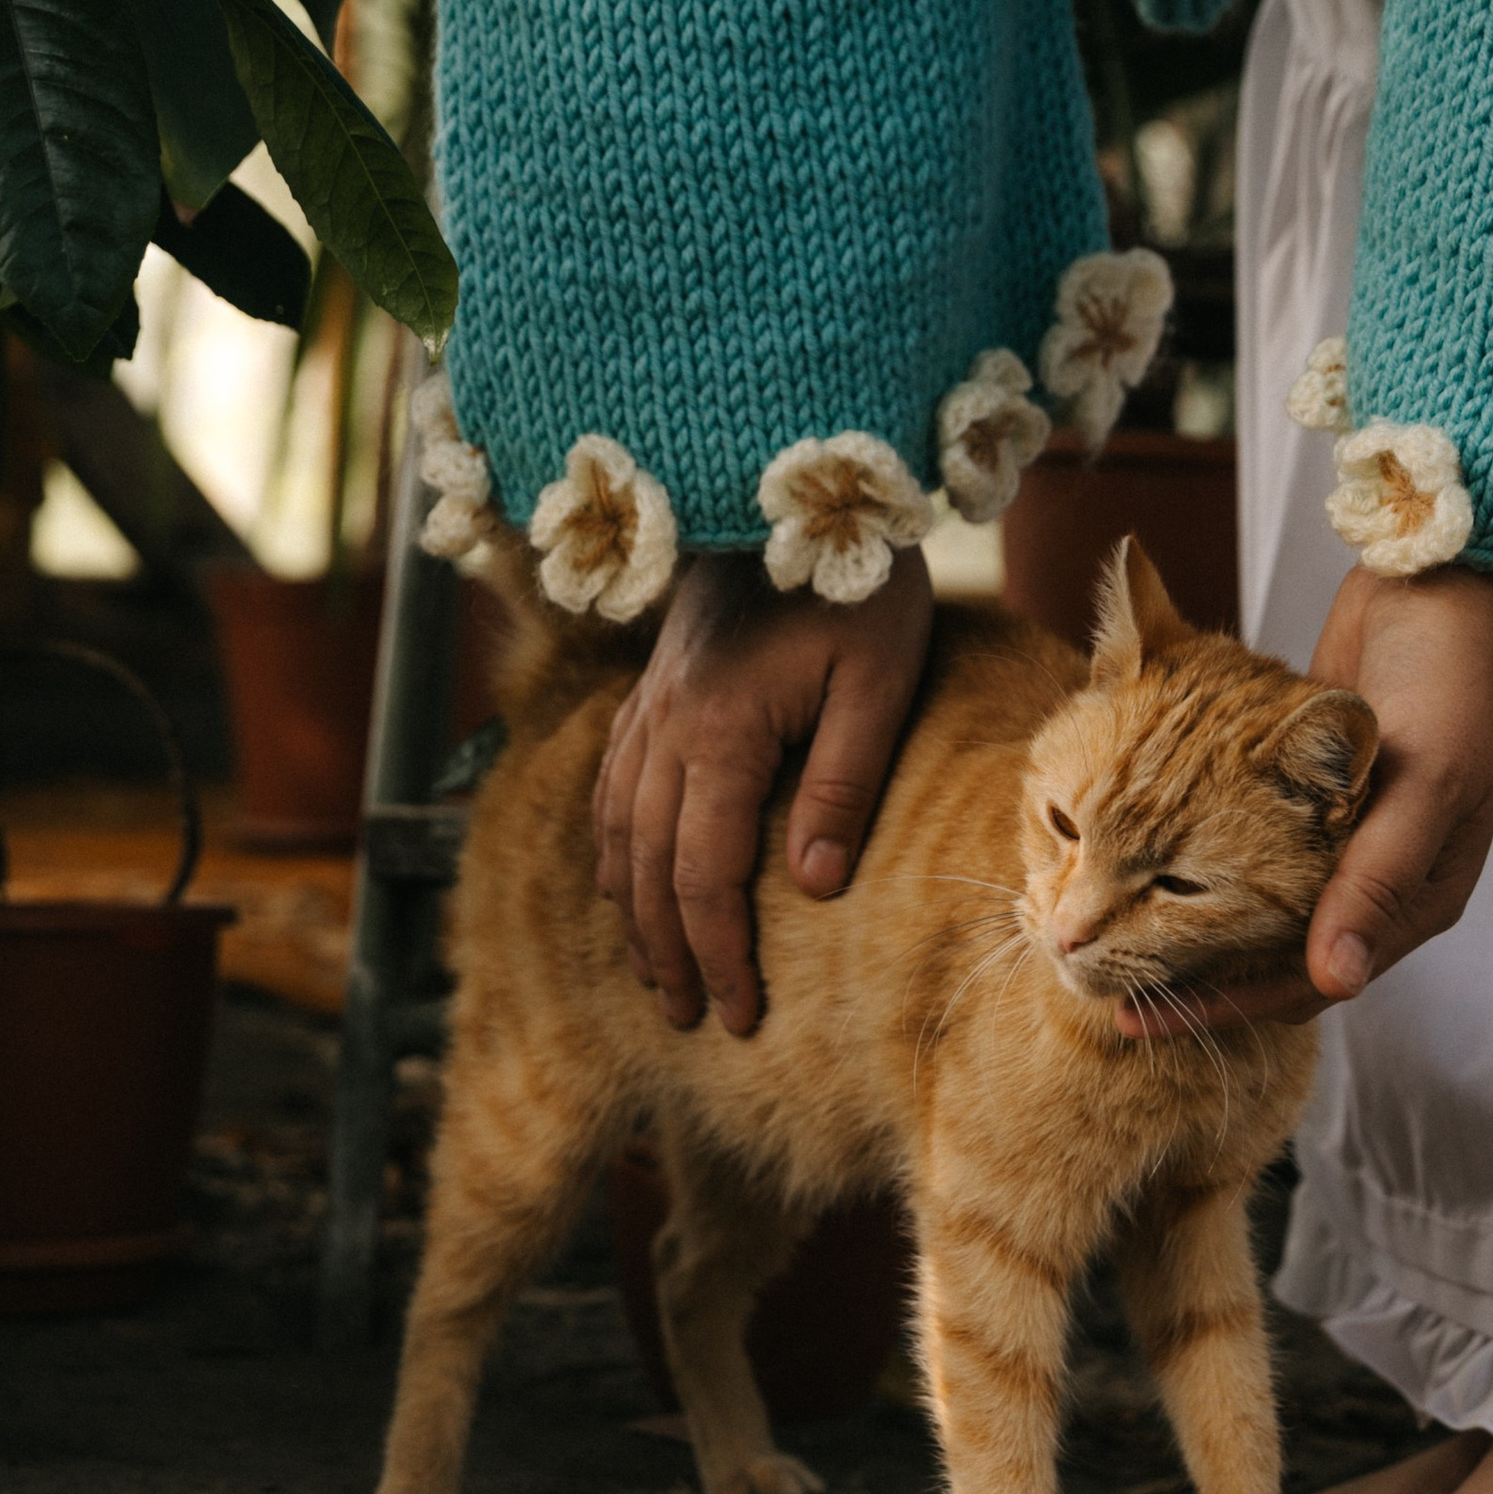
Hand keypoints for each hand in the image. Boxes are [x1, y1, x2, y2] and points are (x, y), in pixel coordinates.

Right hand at [593, 546, 933, 1035]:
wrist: (789, 473)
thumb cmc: (853, 575)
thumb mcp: (877, 676)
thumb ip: (844, 780)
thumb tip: (814, 886)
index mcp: (718, 732)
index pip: (704, 877)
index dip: (718, 955)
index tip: (740, 1016)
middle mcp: (665, 726)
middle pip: (650, 869)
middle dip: (670, 954)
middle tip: (692, 1020)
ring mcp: (650, 704)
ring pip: (619, 831)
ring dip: (634, 911)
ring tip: (656, 972)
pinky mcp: (654, 685)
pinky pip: (615, 785)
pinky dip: (618, 847)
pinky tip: (629, 876)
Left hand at [1119, 559, 1492, 1038]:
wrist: (1452, 578)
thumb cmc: (1453, 677)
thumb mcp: (1426, 782)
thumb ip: (1375, 880)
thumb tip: (1335, 979)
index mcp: (1416, 897)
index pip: (1311, 979)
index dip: (1227, 1004)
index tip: (1143, 1015)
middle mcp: (1377, 877)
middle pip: (1274, 954)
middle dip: (1195, 977)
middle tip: (1105, 987)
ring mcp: (1344, 832)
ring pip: (1256, 905)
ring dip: (1188, 924)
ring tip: (1111, 935)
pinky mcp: (1311, 788)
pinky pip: (1248, 843)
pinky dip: (1197, 859)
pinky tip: (1142, 859)